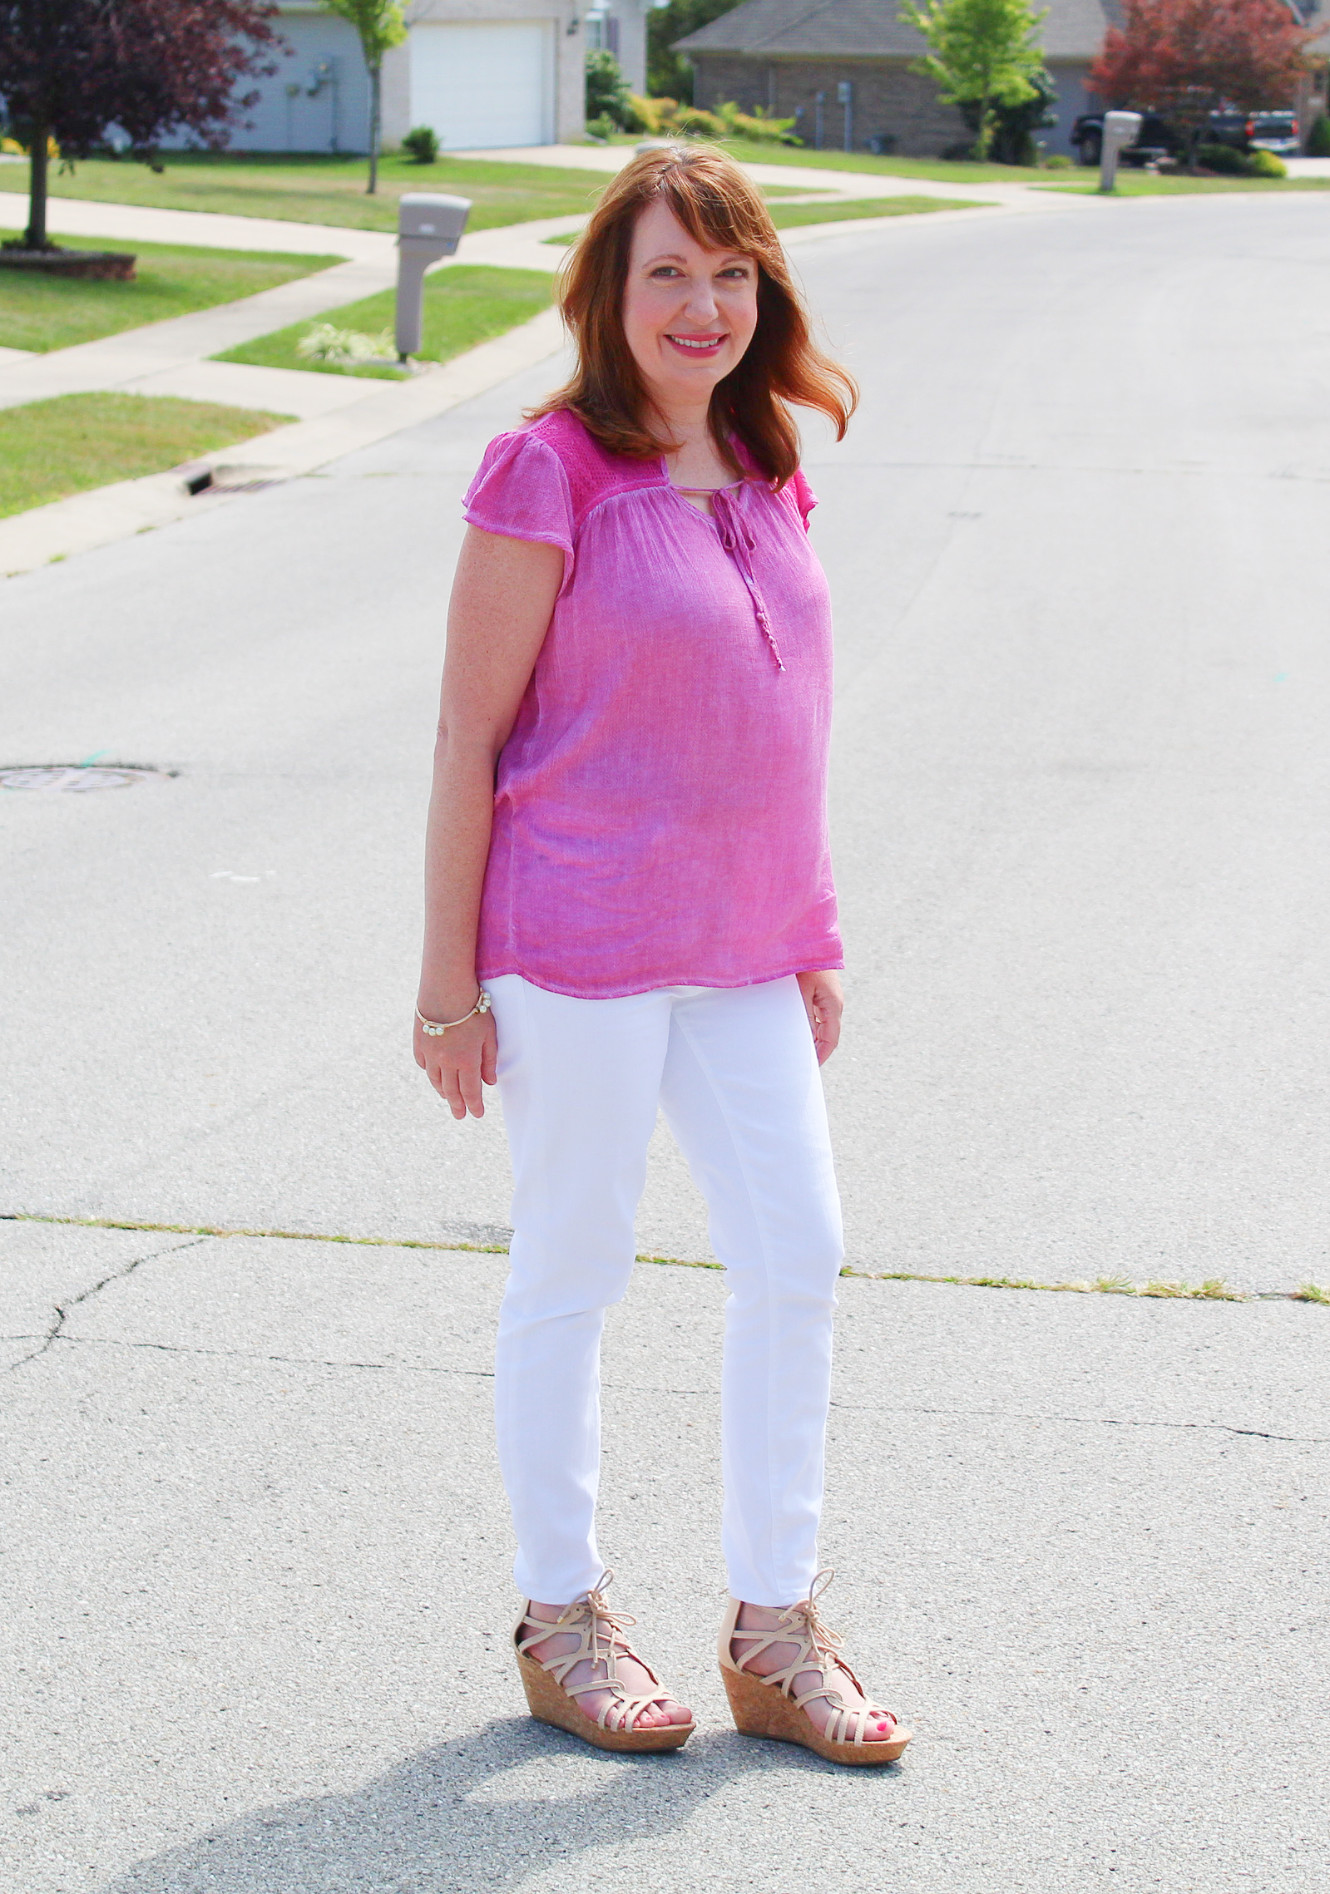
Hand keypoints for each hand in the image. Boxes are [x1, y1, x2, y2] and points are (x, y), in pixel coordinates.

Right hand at [414, 996, 497, 1118]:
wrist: (445, 990)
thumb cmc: (473, 1010)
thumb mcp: (489, 1034)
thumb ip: (489, 1060)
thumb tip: (489, 1082)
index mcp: (467, 1061)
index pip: (471, 1091)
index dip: (474, 1105)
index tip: (476, 1114)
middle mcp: (447, 1062)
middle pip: (451, 1091)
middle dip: (457, 1105)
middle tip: (460, 1116)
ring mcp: (430, 1054)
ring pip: (436, 1080)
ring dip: (443, 1092)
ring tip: (448, 1099)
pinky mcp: (419, 1044)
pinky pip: (424, 1065)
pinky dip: (430, 1074)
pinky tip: (434, 1077)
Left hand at [797, 970, 842, 1065]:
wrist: (806, 937)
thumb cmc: (803, 963)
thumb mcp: (802, 992)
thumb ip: (805, 1016)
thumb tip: (808, 1040)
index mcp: (833, 1005)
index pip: (830, 1039)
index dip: (821, 1056)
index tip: (810, 1068)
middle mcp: (834, 1003)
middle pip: (827, 1034)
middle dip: (815, 1049)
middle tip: (800, 1062)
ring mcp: (828, 997)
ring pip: (822, 1024)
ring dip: (811, 1037)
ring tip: (795, 1048)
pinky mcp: (820, 991)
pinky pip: (816, 1014)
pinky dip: (808, 1024)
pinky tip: (794, 1028)